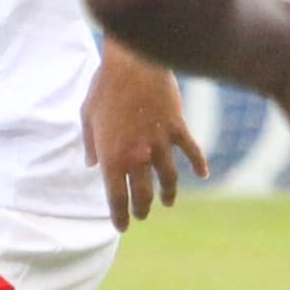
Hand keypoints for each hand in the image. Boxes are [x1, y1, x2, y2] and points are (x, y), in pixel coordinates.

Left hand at [80, 42, 211, 229]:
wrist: (132, 64)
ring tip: (168, 202)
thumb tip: (92, 164)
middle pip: (143, 194)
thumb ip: (90, 144)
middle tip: (142, 215)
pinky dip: (198, 164)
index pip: (116, 197)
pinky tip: (202, 174)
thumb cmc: (104, 87)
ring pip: (168, 178)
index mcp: (111, 156)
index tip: (121, 226)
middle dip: (142, 209)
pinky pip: (191, 152)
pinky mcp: (177, 128)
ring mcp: (160, 144)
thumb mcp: (87, 115)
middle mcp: (137, 156)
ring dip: (168, 193)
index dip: (119, 216)